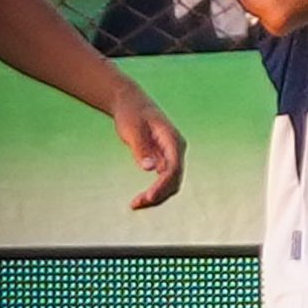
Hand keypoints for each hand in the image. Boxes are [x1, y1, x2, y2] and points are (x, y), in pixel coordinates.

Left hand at [110, 80, 185, 209]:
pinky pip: (163, 180)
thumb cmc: (131, 113)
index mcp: (173, 140)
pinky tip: (139, 199)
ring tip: (135, 204)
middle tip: (136, 204)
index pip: (174, 168)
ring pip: (170, 183)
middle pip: (174, 179)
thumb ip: (141, 149)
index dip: (162, 185)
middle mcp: (176, 149)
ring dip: (156, 196)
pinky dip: (153, 191)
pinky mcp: (163, 160)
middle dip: (158, 194)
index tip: (147, 197)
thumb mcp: (133, 129)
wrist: (131, 103)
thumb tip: (150, 169)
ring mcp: (171, 155)